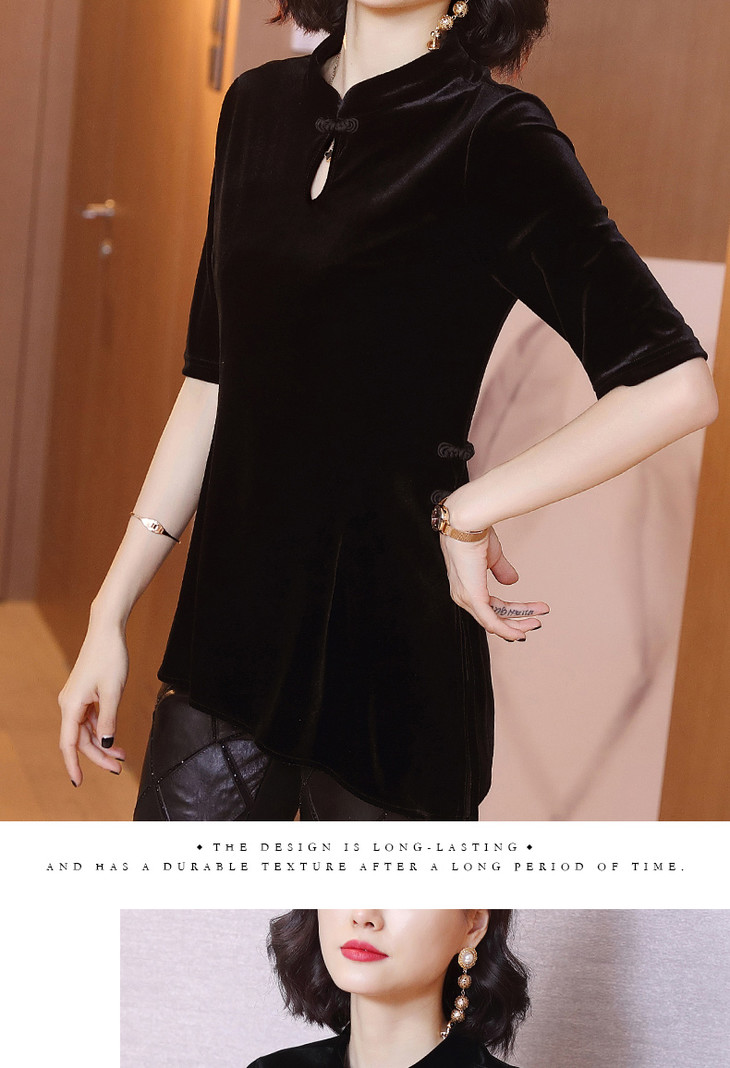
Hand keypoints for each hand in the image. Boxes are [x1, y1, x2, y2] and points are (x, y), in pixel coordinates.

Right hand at [58, 623, 128, 785]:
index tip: (79, 782)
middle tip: (118, 768)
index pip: (69, 743)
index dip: (73, 765)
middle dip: (98, 756)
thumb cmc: (110, 657)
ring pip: (86, 731)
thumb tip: (104, 745)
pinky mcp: (84, 694)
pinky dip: (102, 730)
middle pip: (80, 740)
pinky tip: (114, 738)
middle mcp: (69, 704)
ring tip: (122, 756)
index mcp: (71, 705)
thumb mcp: (113, 692)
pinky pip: (90, 719)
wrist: (107, 631)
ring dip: (102, 744)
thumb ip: (109, 721)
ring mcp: (76, 699)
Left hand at [439, 527, 548, 640]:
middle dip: (518, 620)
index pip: (492, 606)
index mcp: (467, 587)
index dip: (513, 611)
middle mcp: (463, 597)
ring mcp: (466, 598)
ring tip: (537, 623)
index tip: (534, 610)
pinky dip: (506, 630)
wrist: (468, 524)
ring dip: (517, 625)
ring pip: (494, 622)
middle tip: (538, 621)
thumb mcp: (492, 557)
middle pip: (494, 617)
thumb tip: (512, 581)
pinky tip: (520, 634)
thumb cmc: (474, 535)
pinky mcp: (473, 598)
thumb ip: (501, 570)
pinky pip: (490, 621)